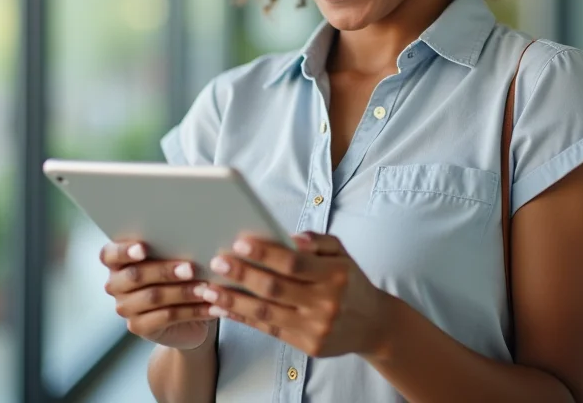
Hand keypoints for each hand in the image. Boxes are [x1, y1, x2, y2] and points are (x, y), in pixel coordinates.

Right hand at [100, 240, 216, 350]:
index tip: (144, 248)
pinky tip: (211, 307)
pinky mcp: (139, 327)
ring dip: (183, 291)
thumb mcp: (174, 257)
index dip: (124, 251)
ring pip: (153, 297)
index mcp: (117, 261)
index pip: (110, 254)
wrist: (185, 315)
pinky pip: (166, 317)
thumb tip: (194, 235)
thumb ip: (174, 246)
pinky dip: (192, 310)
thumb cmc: (179, 273)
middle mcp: (116, 284)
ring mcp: (125, 307)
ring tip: (206, 288)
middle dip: (165, 271)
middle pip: (136, 276)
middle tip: (191, 269)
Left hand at [195, 232, 388, 357]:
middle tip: (217, 262)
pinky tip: (223, 307)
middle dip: (242, 274)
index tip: (239, 242)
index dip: (265, 252)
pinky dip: (243, 318)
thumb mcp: (342, 253)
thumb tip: (291, 236)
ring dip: (233, 300)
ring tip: (209, 288)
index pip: (294, 263)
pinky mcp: (307, 346)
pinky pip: (269, 330)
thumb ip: (318, 241)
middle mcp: (325, 303)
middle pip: (275, 288)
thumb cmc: (350, 281)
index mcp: (334, 275)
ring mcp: (315, 328)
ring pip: (267, 312)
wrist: (373, 324)